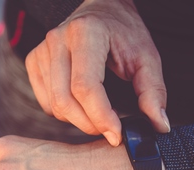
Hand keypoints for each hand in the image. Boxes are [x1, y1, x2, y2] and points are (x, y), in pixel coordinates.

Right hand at [25, 0, 169, 145]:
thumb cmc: (124, 33)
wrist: (102, 9)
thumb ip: (153, 91)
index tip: (117, 134)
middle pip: (65, 101)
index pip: (86, 87)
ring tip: (99, 115)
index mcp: (86, 33)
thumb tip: (160, 125)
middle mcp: (57, 40)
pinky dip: (64, 113)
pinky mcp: (34, 61)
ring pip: (54, 105)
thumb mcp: (146, 58)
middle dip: (89, 124)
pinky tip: (82, 106)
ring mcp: (42, 51)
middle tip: (111, 130)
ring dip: (78, 121)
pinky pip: (45, 102)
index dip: (101, 116)